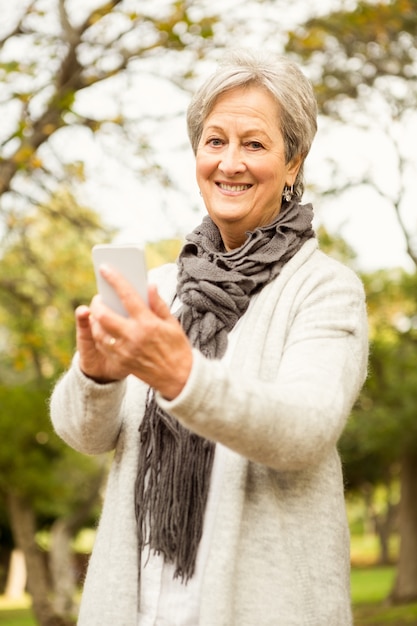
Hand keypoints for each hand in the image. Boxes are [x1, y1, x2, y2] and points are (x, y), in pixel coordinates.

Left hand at [81, 265, 192, 399]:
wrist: (179, 378)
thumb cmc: (177, 348)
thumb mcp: (172, 323)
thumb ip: (158, 304)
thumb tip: (149, 286)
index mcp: (148, 323)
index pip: (127, 295)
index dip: (114, 279)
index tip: (105, 268)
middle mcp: (134, 336)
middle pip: (103, 315)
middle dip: (97, 303)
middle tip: (99, 297)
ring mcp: (125, 351)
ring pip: (98, 332)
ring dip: (95, 320)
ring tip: (99, 312)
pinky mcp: (121, 362)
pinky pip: (103, 346)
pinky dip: (99, 335)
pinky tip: (103, 329)